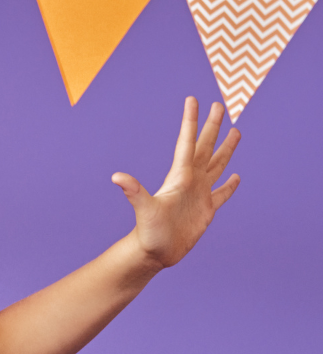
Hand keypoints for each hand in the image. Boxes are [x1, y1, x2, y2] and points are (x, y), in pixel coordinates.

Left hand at [114, 96, 240, 269]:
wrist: (153, 253)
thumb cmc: (148, 233)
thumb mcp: (144, 209)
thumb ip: (134, 191)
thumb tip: (116, 177)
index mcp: (178, 176)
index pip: (187, 142)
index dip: (191, 121)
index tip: (194, 99)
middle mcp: (190, 181)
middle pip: (205, 147)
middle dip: (213, 126)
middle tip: (220, 104)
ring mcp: (199, 194)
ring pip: (216, 165)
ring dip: (226, 149)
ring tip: (237, 131)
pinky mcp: (206, 210)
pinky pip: (222, 193)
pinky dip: (230, 185)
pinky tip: (236, 176)